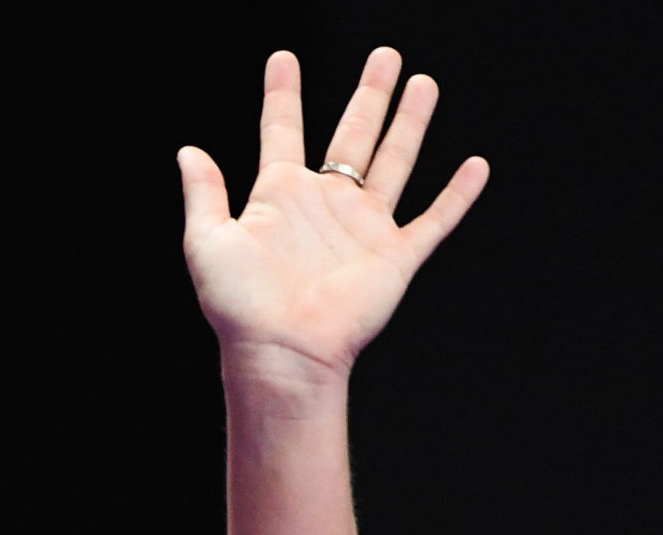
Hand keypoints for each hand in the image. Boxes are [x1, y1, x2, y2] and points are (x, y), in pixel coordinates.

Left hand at [178, 48, 489, 381]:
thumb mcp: (207, 241)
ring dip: (409, 123)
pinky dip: (457, 195)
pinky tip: (475, 165)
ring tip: (422, 84)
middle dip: (370, 95)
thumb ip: (204, 193)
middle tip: (385, 56)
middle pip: (353, 135)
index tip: (282, 58)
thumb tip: (187, 152)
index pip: (282, 131)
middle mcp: (325, 205)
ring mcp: (363, 229)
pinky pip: (434, 220)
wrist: (281, 349)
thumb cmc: (239, 305)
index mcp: (280, 196)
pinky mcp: (395, 257)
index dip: (282, 94)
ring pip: (395, 162)